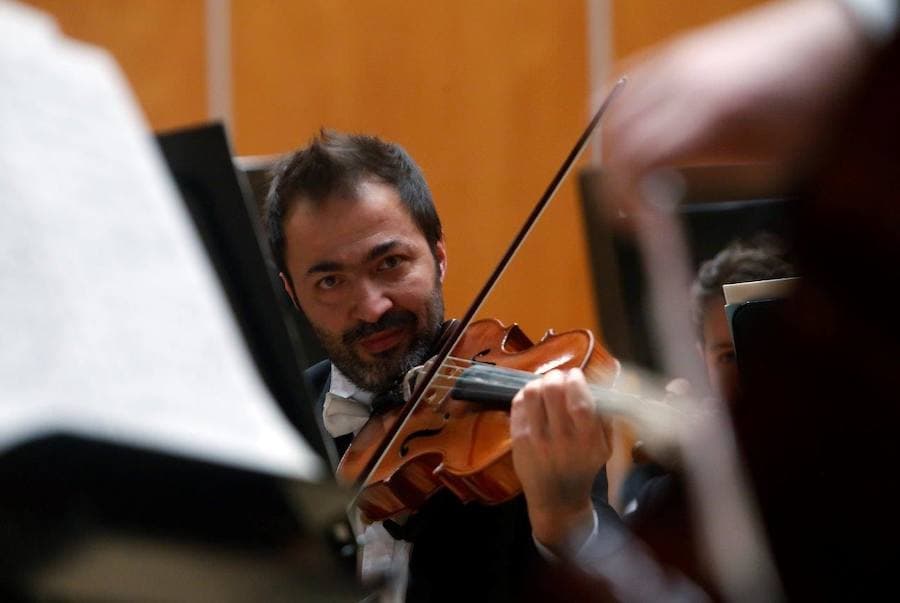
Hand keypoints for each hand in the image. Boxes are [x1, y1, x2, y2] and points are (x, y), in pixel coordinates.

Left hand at [511, 368, 611, 553]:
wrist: (556, 497)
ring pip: (533, 393)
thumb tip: (598, 384)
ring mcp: (536, 439)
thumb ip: (605, 418)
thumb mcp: (605, 448)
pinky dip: (526, 393)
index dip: (576, 380)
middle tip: (559, 378)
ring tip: (545, 386)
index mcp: (587, 439)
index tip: (576, 375)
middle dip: (556, 376)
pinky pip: (519, 404)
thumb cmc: (583, 467)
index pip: (579, 400)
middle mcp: (561, 438)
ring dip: (539, 382)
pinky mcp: (518, 439)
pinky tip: (533, 397)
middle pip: (553, 390)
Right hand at [603, 0, 870, 212]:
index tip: (638, 226)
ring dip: (610, 150)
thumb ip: (711, 184)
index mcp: (705, 107)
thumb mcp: (768, 157)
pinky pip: (622, 83)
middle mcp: (678, 78)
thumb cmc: (808, 99)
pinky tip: (623, 138)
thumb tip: (668, 215)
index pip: (640, 158)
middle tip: (628, 212)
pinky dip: (613, 114)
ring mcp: (671, 58)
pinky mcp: (672, 50)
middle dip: (615, 181)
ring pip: (610, 109)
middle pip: (618, 137)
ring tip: (625, 179)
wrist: (829, 39)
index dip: (629, 198)